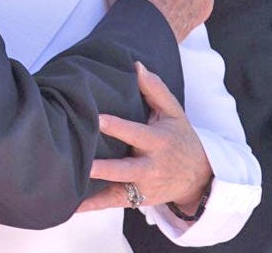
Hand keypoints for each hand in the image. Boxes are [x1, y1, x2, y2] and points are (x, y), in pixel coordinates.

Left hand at [76, 63, 212, 214]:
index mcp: (158, 142)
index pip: (136, 133)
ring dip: (94, 190)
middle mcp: (151, 167)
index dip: (117, 127)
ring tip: (71, 187)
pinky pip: (113, 203)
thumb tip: (136, 65)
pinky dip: (93, 206)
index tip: (97, 119)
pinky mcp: (136, 199)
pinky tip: (72, 207)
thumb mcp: (174, 113)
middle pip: (125, 169)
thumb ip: (155, 89)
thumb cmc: (180, 138)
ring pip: (117, 189)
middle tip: (83, 162)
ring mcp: (143, 186)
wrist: (200, 177)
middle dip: (105, 167)